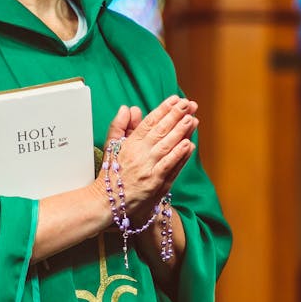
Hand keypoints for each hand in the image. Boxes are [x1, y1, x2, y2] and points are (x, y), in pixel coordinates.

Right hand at [99, 96, 197, 216]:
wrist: (108, 202)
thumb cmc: (111, 174)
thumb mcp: (111, 147)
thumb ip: (119, 126)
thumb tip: (128, 108)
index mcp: (129, 144)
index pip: (149, 122)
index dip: (163, 109)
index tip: (175, 99)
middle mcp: (139, 154)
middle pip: (160, 131)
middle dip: (176, 116)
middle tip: (189, 104)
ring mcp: (148, 168)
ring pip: (167, 146)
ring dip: (181, 132)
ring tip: (192, 119)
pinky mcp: (155, 183)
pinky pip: (169, 166)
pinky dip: (179, 155)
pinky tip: (189, 145)